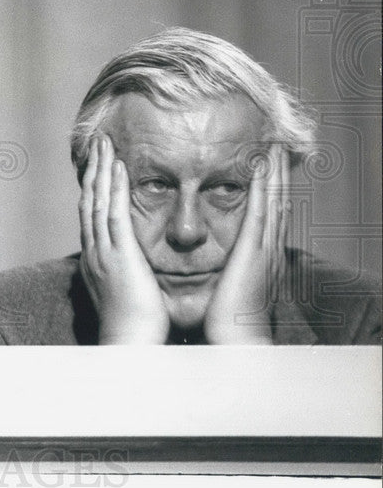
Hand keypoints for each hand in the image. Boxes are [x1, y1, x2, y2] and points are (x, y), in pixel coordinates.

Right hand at [80, 135, 169, 343]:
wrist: (129, 346)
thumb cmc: (135, 327)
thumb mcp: (128, 292)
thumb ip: (127, 273)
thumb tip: (135, 264)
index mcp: (97, 258)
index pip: (91, 213)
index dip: (95, 185)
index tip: (100, 163)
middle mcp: (94, 251)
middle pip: (89, 200)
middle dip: (94, 169)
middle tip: (98, 142)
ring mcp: (103, 252)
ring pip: (97, 201)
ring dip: (101, 170)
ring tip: (105, 144)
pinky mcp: (119, 256)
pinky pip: (114, 215)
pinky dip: (114, 189)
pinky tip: (119, 167)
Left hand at [204, 144, 286, 344]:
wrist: (237, 343)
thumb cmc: (227, 321)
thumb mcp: (227, 286)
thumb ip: (224, 269)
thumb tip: (210, 259)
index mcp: (260, 256)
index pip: (267, 213)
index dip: (270, 188)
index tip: (266, 164)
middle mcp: (267, 248)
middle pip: (277, 201)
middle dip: (277, 173)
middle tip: (276, 144)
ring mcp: (264, 248)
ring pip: (273, 200)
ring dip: (274, 172)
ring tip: (272, 146)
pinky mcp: (254, 252)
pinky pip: (260, 212)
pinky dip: (263, 188)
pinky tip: (261, 167)